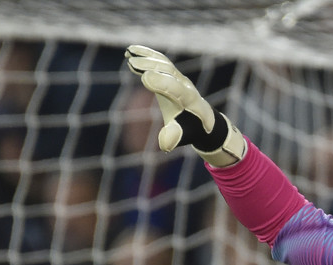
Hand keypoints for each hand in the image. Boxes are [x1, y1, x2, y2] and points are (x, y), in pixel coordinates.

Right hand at [124, 45, 245, 165]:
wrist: (203, 120)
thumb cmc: (190, 129)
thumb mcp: (182, 135)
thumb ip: (173, 137)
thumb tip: (164, 145)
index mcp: (190, 101)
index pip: (176, 89)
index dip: (162, 83)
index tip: (144, 78)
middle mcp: (186, 86)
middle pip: (169, 72)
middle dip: (152, 66)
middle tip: (132, 62)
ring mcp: (180, 78)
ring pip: (164, 63)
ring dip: (147, 57)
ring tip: (129, 53)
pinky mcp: (173, 74)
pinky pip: (161, 61)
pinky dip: (147, 54)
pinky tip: (131, 51)